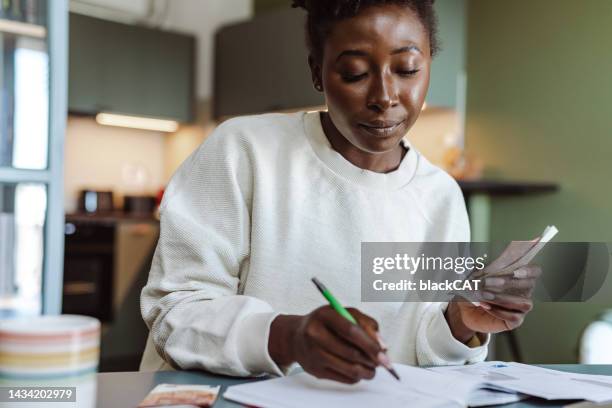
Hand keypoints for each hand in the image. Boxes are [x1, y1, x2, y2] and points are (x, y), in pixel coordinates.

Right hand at [268, 306, 382, 383]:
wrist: (296, 337)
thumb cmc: (326, 323)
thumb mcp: (344, 313)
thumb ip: (366, 323)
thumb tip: (382, 345)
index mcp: (324, 315)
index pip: (351, 331)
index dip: (370, 343)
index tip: (384, 352)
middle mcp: (315, 334)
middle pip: (351, 353)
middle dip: (372, 359)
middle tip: (382, 361)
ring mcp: (314, 354)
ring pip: (350, 369)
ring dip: (368, 371)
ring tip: (373, 367)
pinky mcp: (315, 370)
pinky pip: (344, 378)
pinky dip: (357, 376)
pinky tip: (358, 369)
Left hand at [446, 265, 540, 340]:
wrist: (467, 310)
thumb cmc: (475, 290)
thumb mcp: (475, 278)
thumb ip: (481, 271)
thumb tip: (483, 270)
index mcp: (518, 277)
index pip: (535, 271)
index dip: (529, 271)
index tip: (515, 272)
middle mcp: (524, 291)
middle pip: (529, 285)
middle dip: (508, 282)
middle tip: (486, 282)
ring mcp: (521, 307)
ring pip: (524, 302)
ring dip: (502, 298)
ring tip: (484, 295)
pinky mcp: (515, 321)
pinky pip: (514, 317)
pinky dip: (499, 311)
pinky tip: (486, 306)